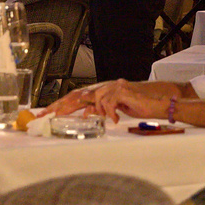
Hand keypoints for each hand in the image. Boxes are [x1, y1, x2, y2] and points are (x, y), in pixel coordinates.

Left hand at [47, 80, 163, 121]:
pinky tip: (115, 119)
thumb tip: (88, 113)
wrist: (157, 102)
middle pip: (78, 95)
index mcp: (103, 91)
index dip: (61, 104)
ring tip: (105, 118)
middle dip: (62, 106)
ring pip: (95, 98)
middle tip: (48, 115)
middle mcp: (106, 86)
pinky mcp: (123, 91)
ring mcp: (114, 87)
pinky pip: (110, 101)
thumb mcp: (116, 110)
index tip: (47, 113)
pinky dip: (110, 111)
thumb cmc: (139, 106)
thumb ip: (101, 109)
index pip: (77, 97)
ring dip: (99, 111)